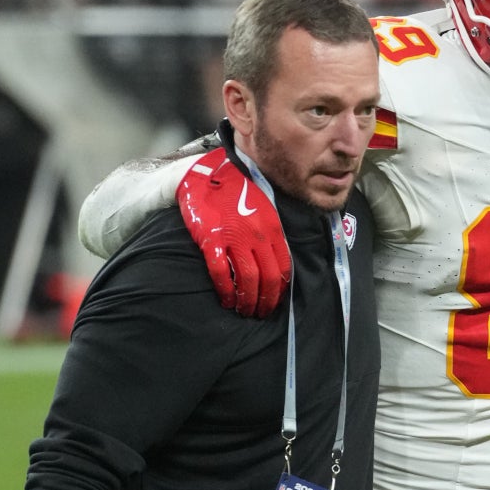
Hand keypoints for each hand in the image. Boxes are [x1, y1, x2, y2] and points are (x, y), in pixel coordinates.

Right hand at [177, 147, 291, 317]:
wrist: (206, 176)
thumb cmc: (236, 192)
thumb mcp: (264, 209)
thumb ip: (271, 233)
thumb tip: (276, 260)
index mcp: (273, 228)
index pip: (284, 267)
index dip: (280, 289)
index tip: (275, 301)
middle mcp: (257, 235)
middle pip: (267, 278)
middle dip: (265, 300)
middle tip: (259, 313)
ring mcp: (235, 238)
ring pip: (248, 279)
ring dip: (247, 300)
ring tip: (244, 311)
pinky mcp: (213, 240)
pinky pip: (221, 272)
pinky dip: (226, 290)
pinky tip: (226, 299)